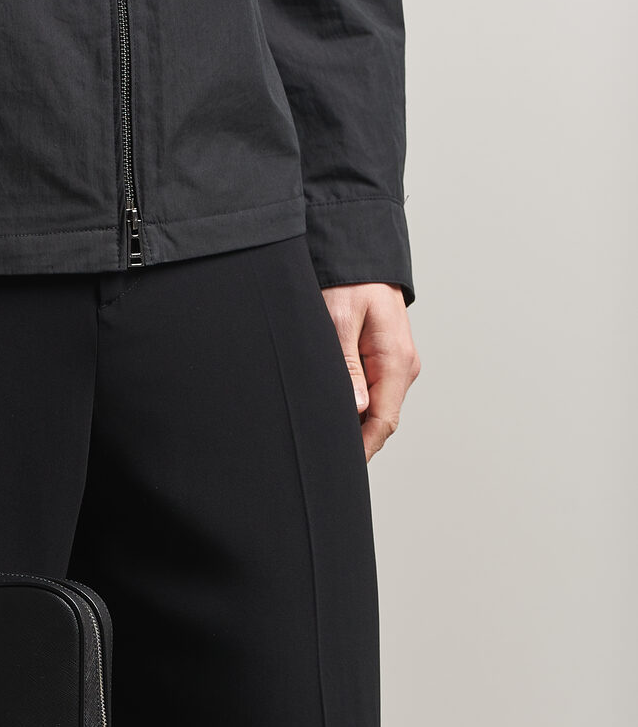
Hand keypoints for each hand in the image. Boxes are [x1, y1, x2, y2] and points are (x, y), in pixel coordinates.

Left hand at [321, 283, 420, 460]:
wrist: (361, 259)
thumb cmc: (348, 284)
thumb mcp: (338, 322)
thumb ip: (347, 366)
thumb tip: (356, 408)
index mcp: (396, 361)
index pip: (384, 421)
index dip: (363, 448)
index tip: (340, 467)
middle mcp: (403, 367)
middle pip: (381, 421)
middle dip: (356, 442)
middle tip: (324, 461)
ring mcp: (397, 364)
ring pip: (378, 409)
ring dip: (355, 425)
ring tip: (324, 442)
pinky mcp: (386, 360)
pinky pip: (374, 393)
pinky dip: (356, 408)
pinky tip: (334, 415)